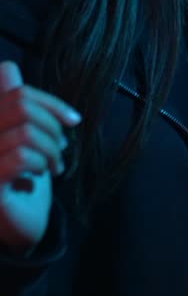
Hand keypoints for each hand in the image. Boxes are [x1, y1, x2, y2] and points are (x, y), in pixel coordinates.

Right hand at [0, 61, 81, 253]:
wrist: (17, 227)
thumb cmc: (22, 181)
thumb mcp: (24, 140)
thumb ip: (14, 107)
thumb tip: (6, 68)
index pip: (17, 91)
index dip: (50, 101)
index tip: (74, 120)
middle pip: (21, 104)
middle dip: (52, 125)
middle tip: (62, 149)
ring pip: (26, 131)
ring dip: (51, 149)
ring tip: (54, 166)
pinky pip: (20, 156)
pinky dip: (39, 163)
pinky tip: (39, 175)